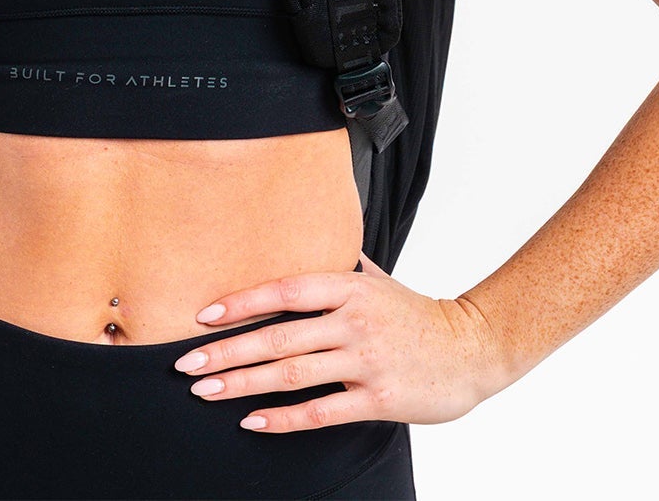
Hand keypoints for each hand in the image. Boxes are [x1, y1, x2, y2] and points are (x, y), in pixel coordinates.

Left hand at [172, 251, 510, 432]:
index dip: (242, 302)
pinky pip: (320, 411)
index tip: (203, 315)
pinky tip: (251, 421)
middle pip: (278, 336)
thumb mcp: (379, 279)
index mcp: (350, 287)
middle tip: (186, 363)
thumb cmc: (418, 314)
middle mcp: (354, 320)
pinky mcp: (379, 399)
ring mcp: (366, 360)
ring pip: (291, 374)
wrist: (473, 348)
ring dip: (242, 384)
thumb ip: (342, 264)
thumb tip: (309, 236)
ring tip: (205, 392)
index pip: (284, 289)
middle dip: (226, 351)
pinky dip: (282, 418)